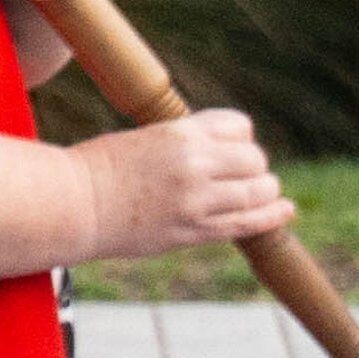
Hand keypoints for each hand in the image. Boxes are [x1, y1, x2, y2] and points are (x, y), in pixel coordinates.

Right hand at [74, 108, 294, 259]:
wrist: (73, 205)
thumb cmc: (100, 169)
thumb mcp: (145, 138)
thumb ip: (185, 144)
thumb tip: (223, 152)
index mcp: (180, 132)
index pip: (239, 126)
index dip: (240, 138)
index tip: (232, 148)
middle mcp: (195, 163)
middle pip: (254, 158)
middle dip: (254, 166)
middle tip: (241, 176)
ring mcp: (196, 200)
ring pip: (258, 190)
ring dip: (264, 190)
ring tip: (262, 193)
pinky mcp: (193, 231)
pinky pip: (247, 223)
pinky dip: (272, 216)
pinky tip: (285, 210)